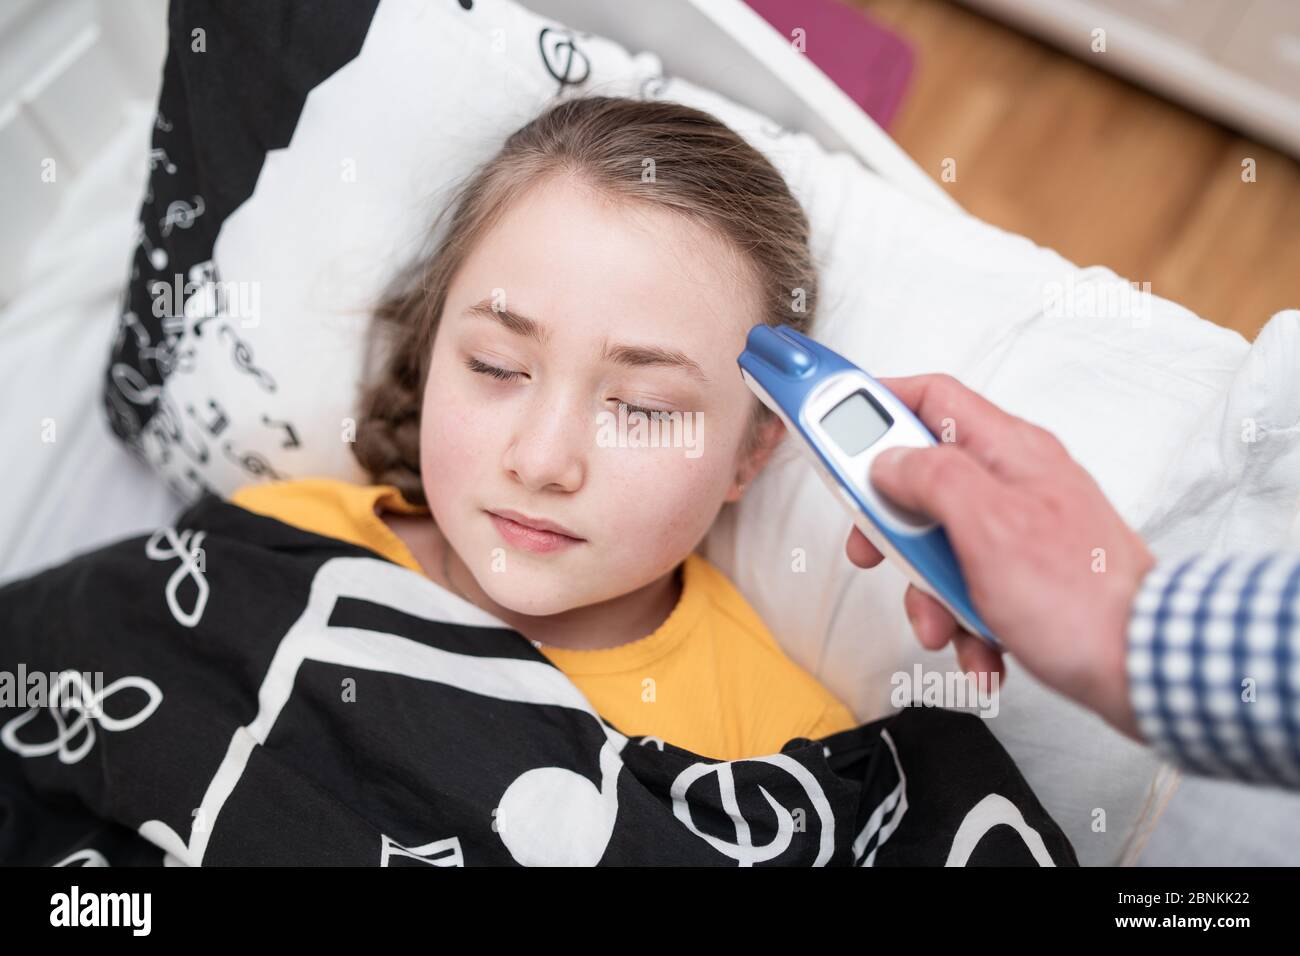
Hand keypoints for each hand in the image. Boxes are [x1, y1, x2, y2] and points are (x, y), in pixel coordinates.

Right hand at [844, 374, 1153, 739]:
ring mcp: (1020, 529)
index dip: (873, 401)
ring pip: (938, 544)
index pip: (928, 396)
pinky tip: (980, 647)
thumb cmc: (1081, 599)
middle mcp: (1014, 481)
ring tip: (947, 624)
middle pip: (921, 480)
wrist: (1144, 667)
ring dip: (929, 592)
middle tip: (874, 551)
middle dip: (891, 527)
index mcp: (1008, 451)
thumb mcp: (986, 525)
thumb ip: (929, 478)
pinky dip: (964, 621)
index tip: (827, 416)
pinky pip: (969, 588)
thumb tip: (887, 462)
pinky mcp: (1025, 576)